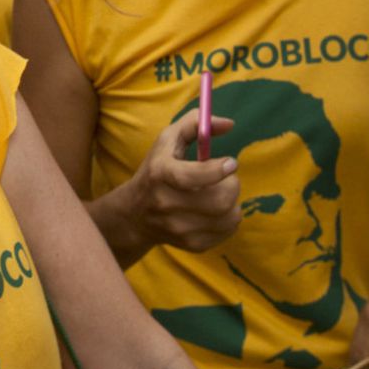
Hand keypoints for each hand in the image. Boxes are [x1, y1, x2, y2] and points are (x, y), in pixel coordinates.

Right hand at [119, 109, 242, 253]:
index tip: (231, 162)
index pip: (192, 177)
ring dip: (233, 201)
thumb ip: (196, 124)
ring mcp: (179, 228)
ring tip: (220, 193)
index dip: (218, 170)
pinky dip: (229, 217)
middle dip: (232, 184)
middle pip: (219, 200)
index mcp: (160, 174)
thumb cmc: (157, 169)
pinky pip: (228, 230)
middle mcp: (166, 204)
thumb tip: (229, 124)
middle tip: (227, 177)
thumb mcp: (168, 141)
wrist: (135, 214)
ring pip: (229, 217)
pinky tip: (215, 209)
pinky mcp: (192, 245)